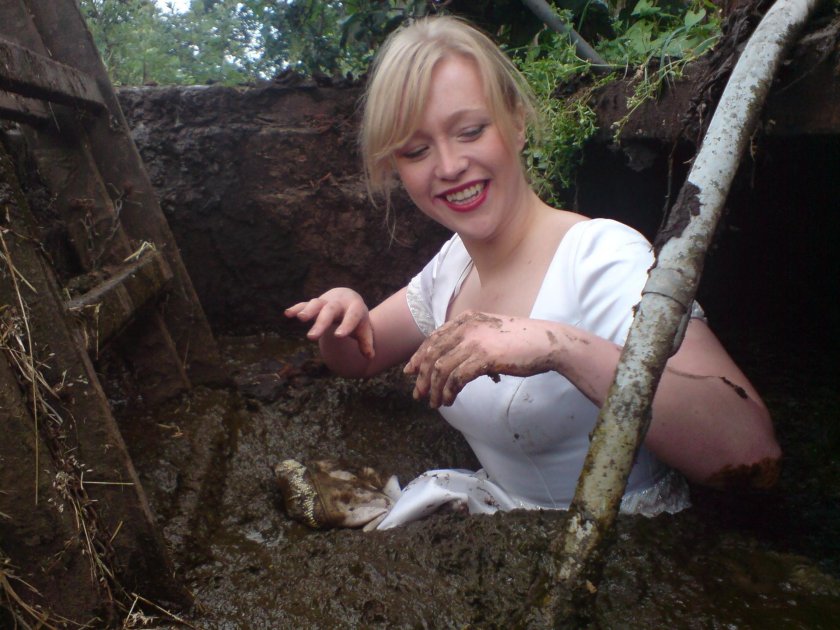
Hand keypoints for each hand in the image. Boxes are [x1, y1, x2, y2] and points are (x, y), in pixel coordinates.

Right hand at [285, 288, 374, 358]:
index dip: (346, 326)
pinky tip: (287, 314)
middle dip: (321, 323)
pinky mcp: (315, 303)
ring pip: (316, 303)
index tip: (338, 336)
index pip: (352, 317)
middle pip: (330, 311)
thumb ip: (366, 342)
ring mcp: (326, 302)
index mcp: (355, 308)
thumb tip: (370, 356)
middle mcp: (339, 303)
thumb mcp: (363, 329)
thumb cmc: (357, 318)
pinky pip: (304, 303)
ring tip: (300, 318)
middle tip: (312, 338)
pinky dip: (296, 308)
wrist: (348, 298)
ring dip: (308, 310)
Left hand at [404, 311, 561, 407]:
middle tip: (418, 394)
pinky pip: (456, 378)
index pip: (434, 338)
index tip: (410, 372)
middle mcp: (467, 328)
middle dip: (421, 377)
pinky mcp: (484, 357)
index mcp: (467, 319)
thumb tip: (456, 365)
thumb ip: (472, 341)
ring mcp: (475, 341)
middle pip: (432, 354)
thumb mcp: (491, 332)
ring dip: (434, 389)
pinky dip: (449, 391)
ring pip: (440, 369)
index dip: (418, 356)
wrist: (547, 343)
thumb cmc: (522, 341)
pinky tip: (450, 400)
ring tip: (434, 403)